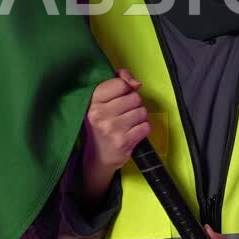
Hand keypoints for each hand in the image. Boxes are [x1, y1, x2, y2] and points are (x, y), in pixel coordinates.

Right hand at [80, 68, 148, 202]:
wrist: (98, 156)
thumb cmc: (102, 123)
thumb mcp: (102, 101)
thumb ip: (118, 83)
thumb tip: (136, 83)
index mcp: (92, 101)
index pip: (120, 84)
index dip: (126, 88)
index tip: (121, 96)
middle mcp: (99, 114)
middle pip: (134, 97)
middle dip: (134, 104)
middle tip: (124, 113)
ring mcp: (112, 129)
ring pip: (142, 111)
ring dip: (139, 117)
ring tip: (128, 123)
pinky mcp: (123, 142)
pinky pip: (146, 126)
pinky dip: (143, 128)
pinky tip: (132, 132)